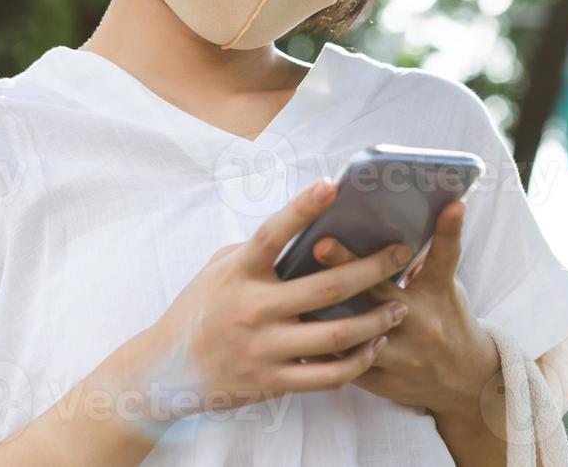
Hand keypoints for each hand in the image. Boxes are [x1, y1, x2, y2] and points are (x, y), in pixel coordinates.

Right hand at [134, 178, 413, 424]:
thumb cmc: (198, 310)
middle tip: (403, 253)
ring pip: (335, 335)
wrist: (165, 371)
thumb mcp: (219, 270)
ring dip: (376, 319)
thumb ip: (257, 251)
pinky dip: (357, 361)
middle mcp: (252, 308)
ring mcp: (263, 348)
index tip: (331, 185)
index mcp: (239, 272)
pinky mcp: (271, 382)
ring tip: (402, 305)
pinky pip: (326, 376)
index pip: (273, 233)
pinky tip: (375, 345)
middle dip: (372, 268)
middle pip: (326, 287)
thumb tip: (304, 228)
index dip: (302, 208)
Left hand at [308, 200, 501, 420]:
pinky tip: (293, 330)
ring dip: (322, 311)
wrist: (462, 382)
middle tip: (320, 244)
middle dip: (348, 267)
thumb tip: (397, 221)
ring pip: (354, 332)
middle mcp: (420, 323)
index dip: (447, 229)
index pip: (444, 255)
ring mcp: (399, 354)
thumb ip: (426, 258)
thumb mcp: (447, 287)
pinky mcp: (380, 379)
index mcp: (438, 293)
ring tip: (291, 291)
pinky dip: (318, 347)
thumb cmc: (448, 321)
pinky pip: (341, 364)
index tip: (448, 204)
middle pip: (381, 291)